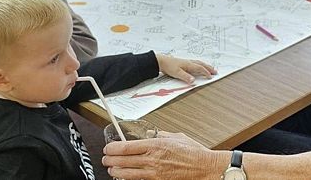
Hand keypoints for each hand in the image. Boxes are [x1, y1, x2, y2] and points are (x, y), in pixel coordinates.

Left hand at [103, 131, 222, 179]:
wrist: (205, 168)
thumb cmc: (195, 153)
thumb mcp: (177, 136)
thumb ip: (162, 135)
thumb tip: (154, 134)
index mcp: (156, 145)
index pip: (126, 147)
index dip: (112, 148)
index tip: (108, 148)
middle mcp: (152, 160)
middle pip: (122, 161)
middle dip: (110, 160)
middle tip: (106, 159)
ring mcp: (154, 174)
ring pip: (126, 174)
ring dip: (116, 172)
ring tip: (112, 169)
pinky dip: (129, 179)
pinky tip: (126, 177)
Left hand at [156, 54, 216, 83]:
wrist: (161, 61)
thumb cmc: (168, 66)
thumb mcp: (177, 73)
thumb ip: (186, 77)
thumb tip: (194, 81)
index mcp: (189, 64)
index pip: (200, 68)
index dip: (206, 73)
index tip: (211, 77)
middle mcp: (189, 62)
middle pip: (201, 64)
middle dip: (209, 68)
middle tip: (215, 71)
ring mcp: (187, 62)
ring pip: (199, 63)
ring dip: (205, 66)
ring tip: (210, 68)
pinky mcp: (184, 63)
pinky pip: (195, 63)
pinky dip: (200, 65)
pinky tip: (198, 66)